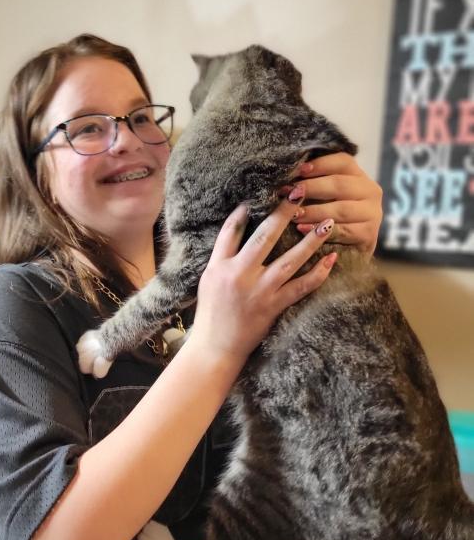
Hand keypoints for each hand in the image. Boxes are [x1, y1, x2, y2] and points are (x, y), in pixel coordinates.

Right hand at [188, 199, 336, 366]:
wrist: (216, 348)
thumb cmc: (211, 314)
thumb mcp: (208, 280)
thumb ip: (222, 256)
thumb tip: (236, 228)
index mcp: (219, 266)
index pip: (232, 230)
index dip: (246, 210)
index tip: (263, 192)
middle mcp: (239, 275)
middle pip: (264, 236)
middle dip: (284, 212)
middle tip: (301, 191)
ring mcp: (259, 291)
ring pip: (289, 260)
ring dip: (310, 240)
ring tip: (328, 223)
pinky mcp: (273, 307)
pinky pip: (301, 287)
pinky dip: (317, 274)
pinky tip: (331, 260)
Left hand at [283, 154, 382, 253]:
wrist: (349, 250)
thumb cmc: (330, 218)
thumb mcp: (324, 198)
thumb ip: (312, 186)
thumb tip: (286, 181)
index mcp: (358, 176)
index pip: (342, 162)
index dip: (320, 164)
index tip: (299, 170)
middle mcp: (370, 191)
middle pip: (339, 184)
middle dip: (311, 188)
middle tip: (289, 193)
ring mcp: (373, 213)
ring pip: (341, 209)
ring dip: (314, 211)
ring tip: (293, 214)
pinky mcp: (369, 234)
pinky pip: (343, 231)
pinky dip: (321, 231)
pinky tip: (303, 229)